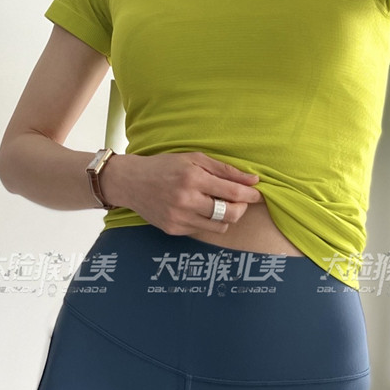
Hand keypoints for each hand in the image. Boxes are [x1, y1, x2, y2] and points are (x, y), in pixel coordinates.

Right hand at [100, 152, 263, 235]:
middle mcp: (186, 201)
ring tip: (219, 204)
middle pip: (231, 214)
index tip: (258, 194)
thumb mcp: (194, 159)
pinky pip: (203, 231)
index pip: (233, 192)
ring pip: (220, 227)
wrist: (131, 181)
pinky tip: (199, 209)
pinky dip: (208, 221)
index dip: (251, 195)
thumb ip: (225, 169)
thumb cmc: (164, 166)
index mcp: (193, 179)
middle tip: (240, 200)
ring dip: (227, 217)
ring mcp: (179, 218)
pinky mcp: (174, 229)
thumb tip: (253, 180)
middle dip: (242, 208)